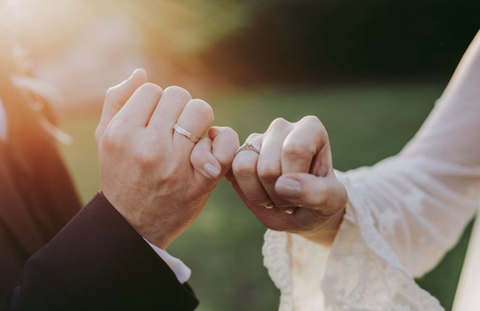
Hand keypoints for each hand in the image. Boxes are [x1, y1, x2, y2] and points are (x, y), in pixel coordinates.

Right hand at [95, 69, 238, 248]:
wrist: (133, 226)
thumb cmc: (120, 176)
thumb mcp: (105, 139)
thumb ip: (116, 102)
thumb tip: (141, 72)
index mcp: (121, 134)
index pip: (151, 89)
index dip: (155, 102)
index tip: (154, 121)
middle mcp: (148, 148)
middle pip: (179, 95)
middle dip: (178, 109)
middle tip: (174, 129)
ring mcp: (176, 165)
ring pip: (201, 110)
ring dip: (198, 120)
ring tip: (189, 137)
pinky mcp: (201, 181)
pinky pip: (223, 139)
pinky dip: (221, 140)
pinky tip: (208, 150)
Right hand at [228, 116, 346, 245]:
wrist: (303, 213)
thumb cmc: (320, 202)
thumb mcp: (332, 202)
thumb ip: (318, 193)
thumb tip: (284, 185)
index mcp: (310, 129)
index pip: (294, 150)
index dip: (296, 181)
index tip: (307, 190)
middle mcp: (281, 127)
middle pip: (268, 166)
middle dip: (278, 193)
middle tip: (291, 198)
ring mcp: (256, 140)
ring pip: (244, 166)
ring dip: (260, 194)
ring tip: (276, 196)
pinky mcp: (237, 154)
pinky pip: (229, 171)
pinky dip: (245, 192)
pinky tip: (261, 193)